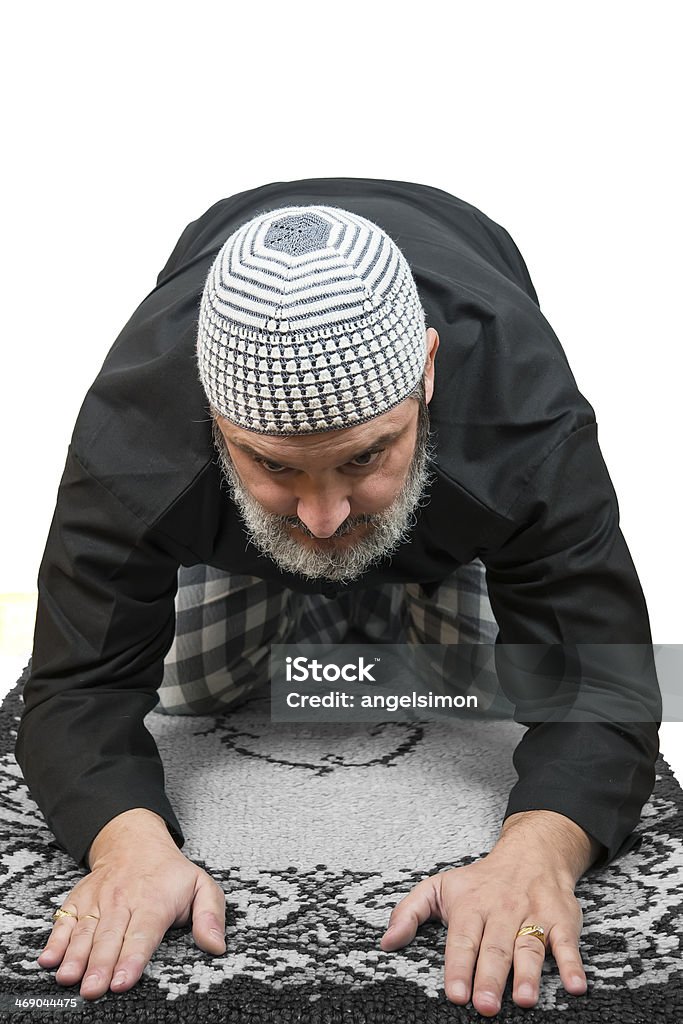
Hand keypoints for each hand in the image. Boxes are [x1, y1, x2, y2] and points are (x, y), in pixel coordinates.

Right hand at [36, 813, 225, 1000]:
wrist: (135, 841)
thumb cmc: (169, 873)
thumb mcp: (201, 886)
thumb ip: (211, 916)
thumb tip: (217, 945)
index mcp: (154, 902)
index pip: (143, 933)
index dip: (132, 958)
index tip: (123, 981)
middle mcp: (123, 901)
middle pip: (110, 937)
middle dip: (100, 965)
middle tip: (93, 990)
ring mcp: (98, 901)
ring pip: (85, 931)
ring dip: (75, 956)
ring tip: (68, 978)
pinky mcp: (79, 901)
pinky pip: (64, 920)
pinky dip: (55, 939)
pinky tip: (48, 958)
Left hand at [380, 811, 598, 1016]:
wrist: (531, 851)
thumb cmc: (480, 880)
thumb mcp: (438, 886)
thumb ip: (409, 912)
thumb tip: (385, 942)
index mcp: (471, 906)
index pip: (463, 939)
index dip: (458, 966)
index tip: (454, 994)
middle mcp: (502, 911)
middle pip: (496, 947)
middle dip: (490, 977)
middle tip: (485, 1006)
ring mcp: (533, 915)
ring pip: (530, 946)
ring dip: (528, 973)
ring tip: (524, 999)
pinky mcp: (561, 920)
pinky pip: (567, 943)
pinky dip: (573, 964)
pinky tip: (575, 986)